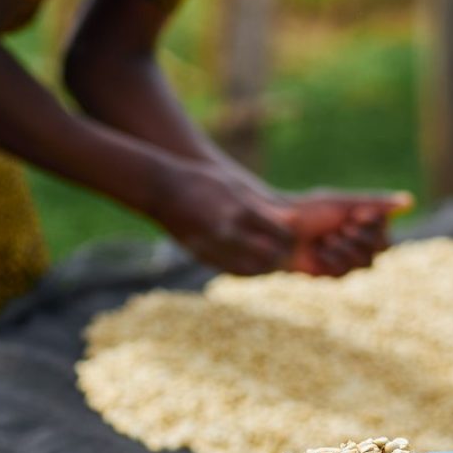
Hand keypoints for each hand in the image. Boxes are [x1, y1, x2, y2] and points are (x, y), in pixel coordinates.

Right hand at [153, 158, 294, 275]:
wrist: (162, 191)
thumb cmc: (201, 181)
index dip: (289, 239)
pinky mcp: (204, 257)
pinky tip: (252, 264)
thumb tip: (290, 219)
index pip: (279, 234)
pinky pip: (234, 270)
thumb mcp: (234, 186)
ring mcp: (216, 247)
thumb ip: (260, 205)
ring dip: (265, 267)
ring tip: (270, 260)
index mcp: (241, 210)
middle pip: (270, 256)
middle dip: (281, 256)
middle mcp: (231, 232)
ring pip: (253, 269)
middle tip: (284, 252)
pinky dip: (247, 270)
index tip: (291, 237)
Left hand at [277, 190, 413, 277]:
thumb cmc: (311, 211)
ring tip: (327, 239)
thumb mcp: (344, 203)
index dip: (373, 226)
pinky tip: (318, 253)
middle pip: (382, 249)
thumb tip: (410, 202)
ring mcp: (348, 259)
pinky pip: (345, 273)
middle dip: (360, 238)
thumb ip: (377, 203)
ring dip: (346, 250)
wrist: (281, 230)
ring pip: (366, 264)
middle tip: (340, 228)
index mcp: (366, 221)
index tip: (354, 216)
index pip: (387, 231)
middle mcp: (361, 241)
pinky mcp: (334, 274)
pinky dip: (331, 261)